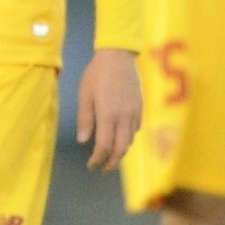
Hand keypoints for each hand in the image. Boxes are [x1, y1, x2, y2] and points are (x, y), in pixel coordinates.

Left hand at [75, 47, 142, 171]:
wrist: (119, 55)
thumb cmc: (97, 73)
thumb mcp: (85, 95)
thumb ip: (85, 119)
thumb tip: (83, 140)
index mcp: (108, 115)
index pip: (104, 147)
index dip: (97, 160)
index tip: (91, 165)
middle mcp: (124, 117)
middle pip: (120, 149)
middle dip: (112, 163)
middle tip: (103, 168)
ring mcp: (134, 112)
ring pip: (130, 140)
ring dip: (120, 152)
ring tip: (111, 156)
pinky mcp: (140, 107)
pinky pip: (136, 129)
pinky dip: (128, 138)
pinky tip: (121, 137)